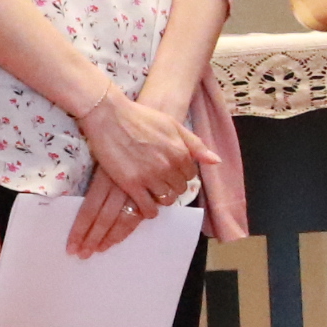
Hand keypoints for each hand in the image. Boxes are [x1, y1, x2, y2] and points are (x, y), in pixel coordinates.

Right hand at [71, 90, 216, 255]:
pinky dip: (148, 210)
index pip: (190, 176)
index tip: (169, 175)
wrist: (110, 116)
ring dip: (160, 199)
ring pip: (165, 200)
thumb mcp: (174, 126)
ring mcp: (150, 177)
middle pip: (178, 190)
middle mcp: (169, 167)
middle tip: (158, 185)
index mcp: (181, 153)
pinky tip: (144, 206)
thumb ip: (196, 145)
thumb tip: (215, 161)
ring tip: (150, 194)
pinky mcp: (131, 184)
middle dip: (171, 189)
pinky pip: (147, 208)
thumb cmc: (142, 118)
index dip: (180, 177)